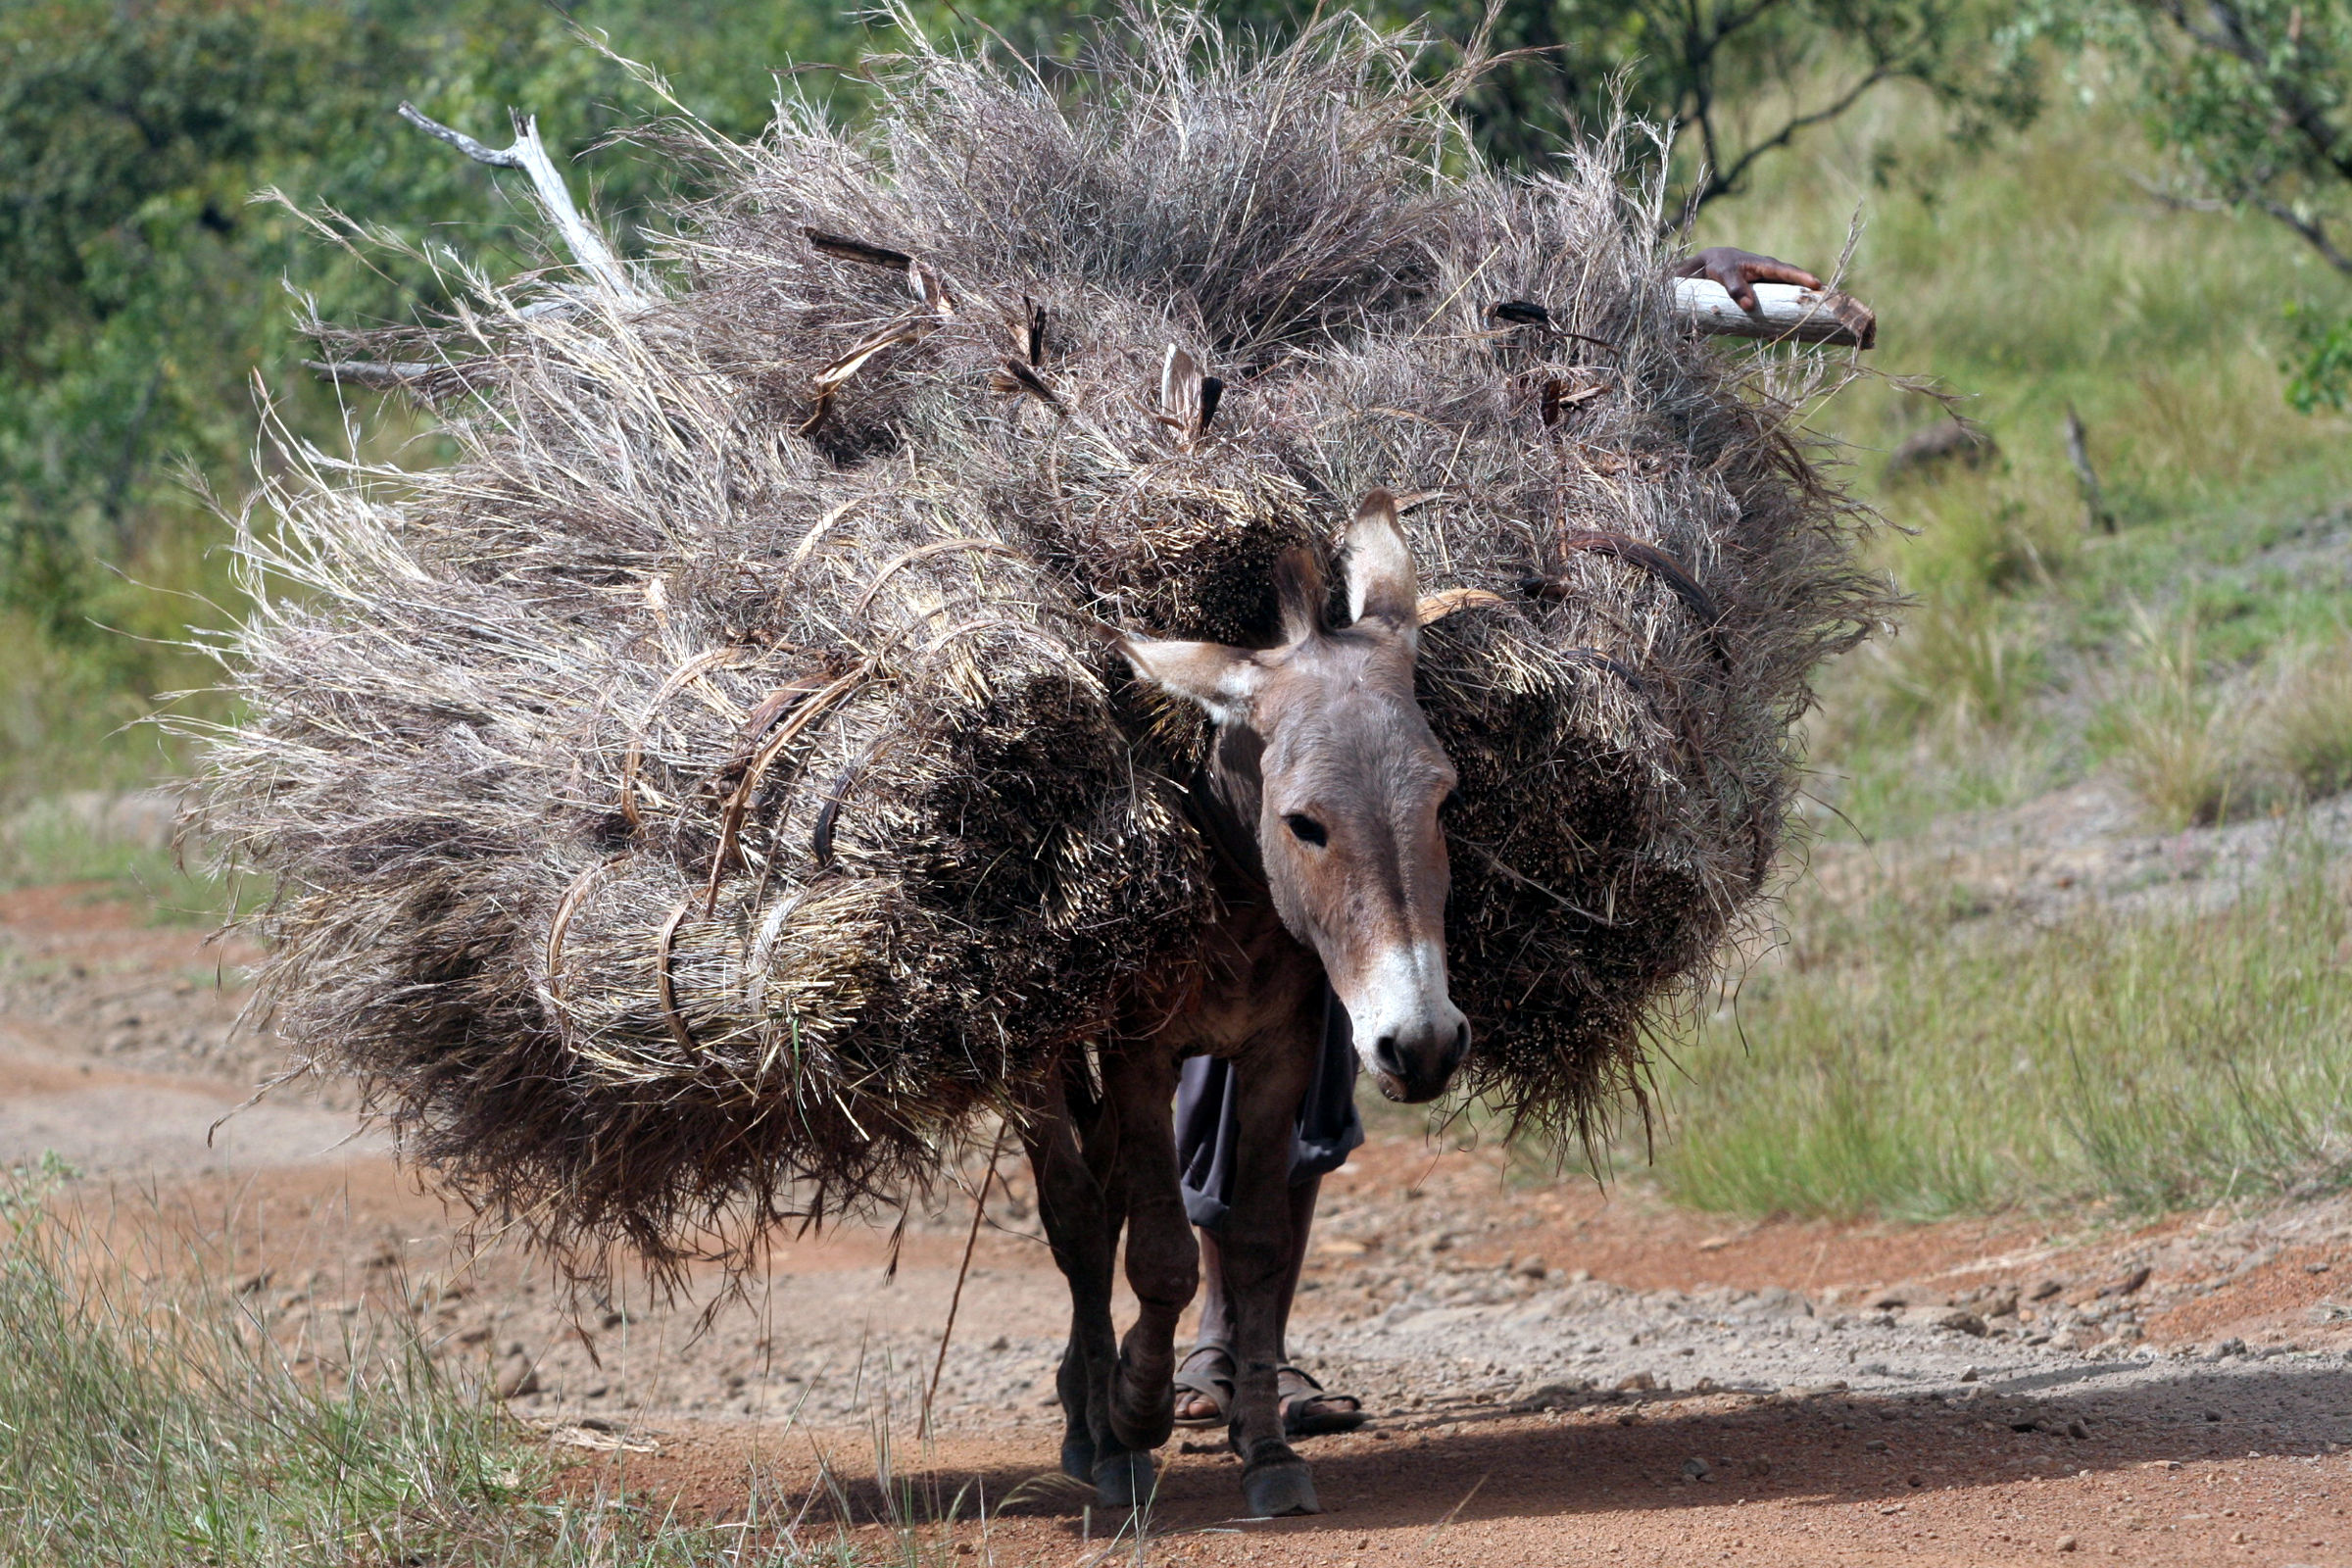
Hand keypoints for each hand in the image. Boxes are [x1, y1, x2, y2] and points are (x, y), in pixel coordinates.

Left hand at [1669, 246, 1823, 313]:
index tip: (1817, 285)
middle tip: (1828, 303)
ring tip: (1816, 319)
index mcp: (1765, 266)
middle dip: (1811, 293)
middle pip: (1795, 284)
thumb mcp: (1724, 274)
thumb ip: (1735, 288)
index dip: (1802, 278)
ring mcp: (1769, 285)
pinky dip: (1784, 314)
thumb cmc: (1719, 266)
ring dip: (1800, 306)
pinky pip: (1778, 304)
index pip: (1787, 272)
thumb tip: (1750, 306)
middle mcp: (1772, 275)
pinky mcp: (1764, 296)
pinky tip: (1790, 329)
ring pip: (1788, 295)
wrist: (1709, 266)